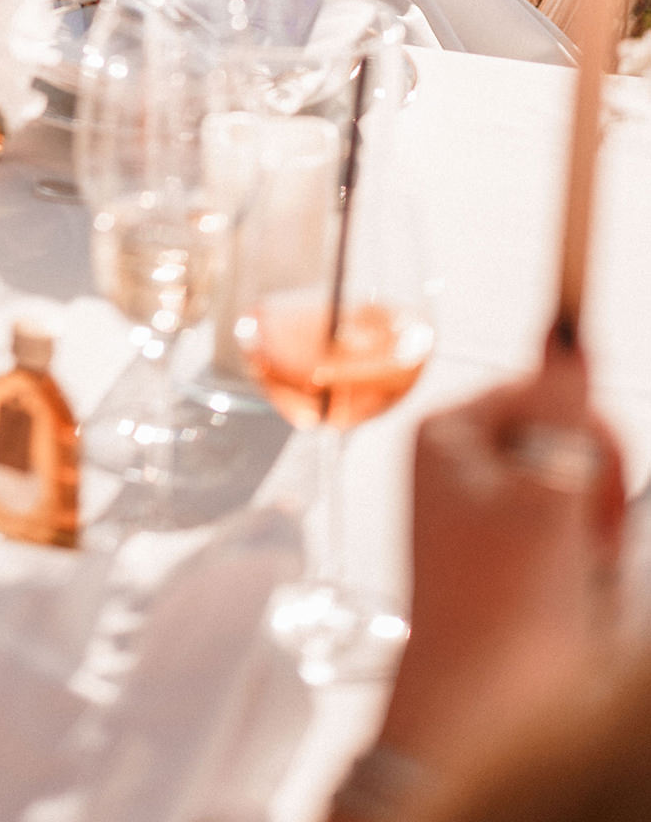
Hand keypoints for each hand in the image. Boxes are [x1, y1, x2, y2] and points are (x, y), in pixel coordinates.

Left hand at [374, 337, 623, 776]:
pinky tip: (566, 604)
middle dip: (593, 496)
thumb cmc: (495, 611)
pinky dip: (582, 569)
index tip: (600, 488)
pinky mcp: (502, 556)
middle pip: (565, 444)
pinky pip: (568, 540)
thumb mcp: (544, 498)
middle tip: (581, 548)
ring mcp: (479, 511)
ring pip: (575, 496)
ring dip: (591, 539)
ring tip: (571, 584)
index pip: (547, 391)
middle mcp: (457, 462)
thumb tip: (569, 333)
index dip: (589, 439)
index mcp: (450, 431)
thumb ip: (564, 411)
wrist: (474, 716)